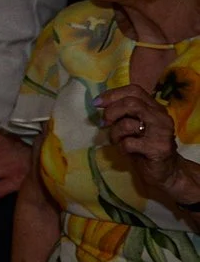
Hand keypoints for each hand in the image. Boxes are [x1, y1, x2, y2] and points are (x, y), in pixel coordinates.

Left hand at [97, 84, 192, 203]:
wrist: (165, 171)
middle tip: (103, 123)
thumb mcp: (135, 126)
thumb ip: (124, 113)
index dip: (112, 94)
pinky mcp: (158, 148)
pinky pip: (128, 143)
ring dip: (114, 133)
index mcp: (155, 108)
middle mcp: (161, 117)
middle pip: (131, 103)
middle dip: (111, 112)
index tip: (96, 103)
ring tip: (117, 141)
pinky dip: (121, 147)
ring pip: (128, 124)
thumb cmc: (144, 146)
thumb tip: (99, 103)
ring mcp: (162, 132)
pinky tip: (126, 151)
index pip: (134, 90)